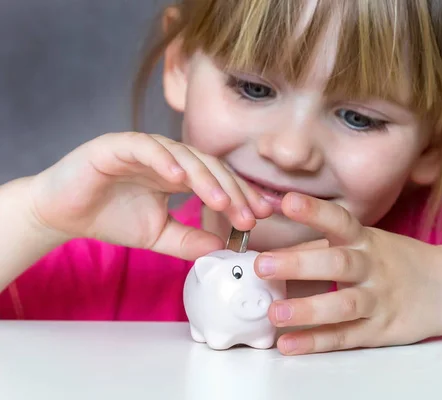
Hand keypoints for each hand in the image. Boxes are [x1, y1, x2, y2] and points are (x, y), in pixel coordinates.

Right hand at [27, 132, 271, 259]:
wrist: (61, 215)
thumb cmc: (109, 218)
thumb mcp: (157, 236)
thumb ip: (188, 241)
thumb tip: (221, 248)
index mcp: (179, 175)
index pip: (218, 180)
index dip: (241, 196)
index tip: (262, 216)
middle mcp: (167, 158)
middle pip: (210, 167)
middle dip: (232, 191)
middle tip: (249, 215)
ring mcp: (144, 148)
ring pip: (184, 155)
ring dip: (205, 178)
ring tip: (221, 202)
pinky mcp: (117, 145)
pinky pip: (147, 148)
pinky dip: (164, 160)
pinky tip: (179, 178)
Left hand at [254, 193, 441, 354]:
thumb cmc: (395, 261)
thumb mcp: (366, 244)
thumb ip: (321, 248)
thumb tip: (274, 250)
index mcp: (365, 240)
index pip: (339, 221)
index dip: (314, 211)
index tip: (288, 201)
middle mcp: (372, 267)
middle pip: (338, 263)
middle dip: (299, 264)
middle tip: (263, 265)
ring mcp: (378, 299)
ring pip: (343, 305)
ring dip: (307, 310)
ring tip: (274, 314)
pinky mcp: (380, 330)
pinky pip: (346, 337)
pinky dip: (316, 342)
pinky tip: (289, 344)